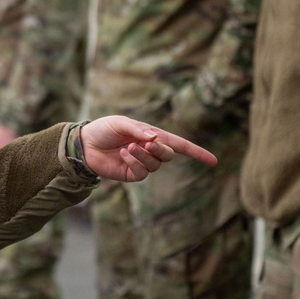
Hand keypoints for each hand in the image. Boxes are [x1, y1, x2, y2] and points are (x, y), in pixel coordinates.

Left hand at [80, 115, 216, 182]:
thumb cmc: (104, 129)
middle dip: (160, 149)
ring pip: (156, 164)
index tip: (214, 162)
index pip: (180, 145)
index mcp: (153, 136)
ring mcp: (142, 164)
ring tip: (127, 147)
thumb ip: (138, 130)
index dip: (197, 153)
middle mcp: (151, 151)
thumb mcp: (121, 123)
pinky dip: (134, 162)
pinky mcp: (132, 174)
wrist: (85, 143)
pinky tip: (122, 154)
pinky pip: (142, 172)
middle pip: (169, 154)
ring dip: (144, 155)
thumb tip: (156, 138)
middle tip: (147, 143)